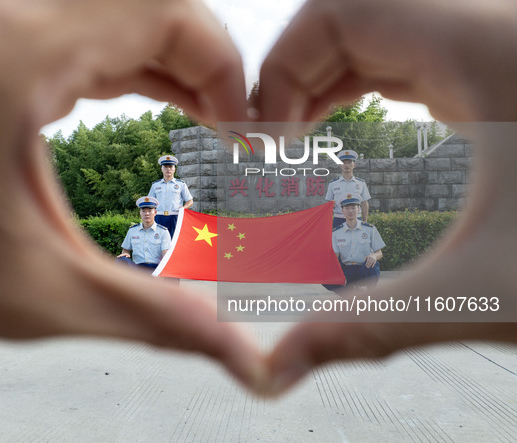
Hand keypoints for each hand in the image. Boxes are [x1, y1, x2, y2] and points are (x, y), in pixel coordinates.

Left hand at [0, 0, 265, 391]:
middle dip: (203, 61)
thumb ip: (152, 316)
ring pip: (115, 11)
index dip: (220, 62)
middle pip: (145, 2)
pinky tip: (148, 100)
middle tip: (227, 125)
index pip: (160, 11)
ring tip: (203, 117)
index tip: (237, 124)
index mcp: (9, 60)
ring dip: (169, 60)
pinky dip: (130, 61)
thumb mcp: (35, 293)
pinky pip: (80, 28)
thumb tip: (235, 350)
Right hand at [261, 0, 516, 394]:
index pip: (340, 11)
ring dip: (333, 76)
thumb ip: (364, 328)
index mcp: (481, 51)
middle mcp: (494, 30)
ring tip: (303, 136)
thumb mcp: (483, 292)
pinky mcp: (513, 73)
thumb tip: (275, 371)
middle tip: (276, 142)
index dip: (282, 66)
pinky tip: (364, 130)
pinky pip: (422, 52)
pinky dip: (373, 82)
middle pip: (357, 14)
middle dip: (298, 73)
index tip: (266, 137)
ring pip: (390, 28)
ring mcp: (506, 47)